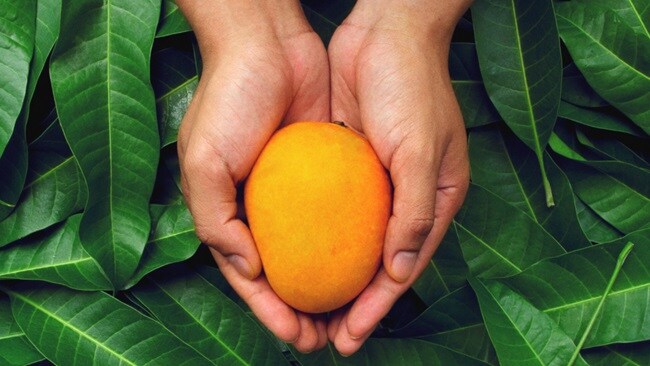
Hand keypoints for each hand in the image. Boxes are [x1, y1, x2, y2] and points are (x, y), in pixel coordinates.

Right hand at [176, 1, 329, 352]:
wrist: (266, 45)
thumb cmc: (228, 100)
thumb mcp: (203, 161)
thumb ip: (217, 222)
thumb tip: (249, 270)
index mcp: (228, 214)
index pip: (250, 279)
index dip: (272, 313)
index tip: (299, 338)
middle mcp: (262, 210)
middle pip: (285, 274)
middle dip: (303, 311)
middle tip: (330, 338)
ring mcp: (294, 194)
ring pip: (314, 253)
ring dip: (328, 286)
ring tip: (350, 314)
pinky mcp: (323, 172)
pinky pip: (338, 216)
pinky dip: (347, 243)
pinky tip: (367, 264)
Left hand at [326, 0, 470, 354]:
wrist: (383, 33)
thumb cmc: (413, 86)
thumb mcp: (421, 150)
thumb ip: (414, 214)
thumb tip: (399, 274)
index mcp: (433, 202)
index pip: (402, 269)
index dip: (376, 308)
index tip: (348, 338)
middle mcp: (403, 200)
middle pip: (374, 266)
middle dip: (350, 306)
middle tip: (318, 337)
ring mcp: (371, 185)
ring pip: (348, 246)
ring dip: (329, 278)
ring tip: (302, 310)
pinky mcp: (345, 167)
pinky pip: (329, 213)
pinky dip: (315, 239)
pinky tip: (291, 257)